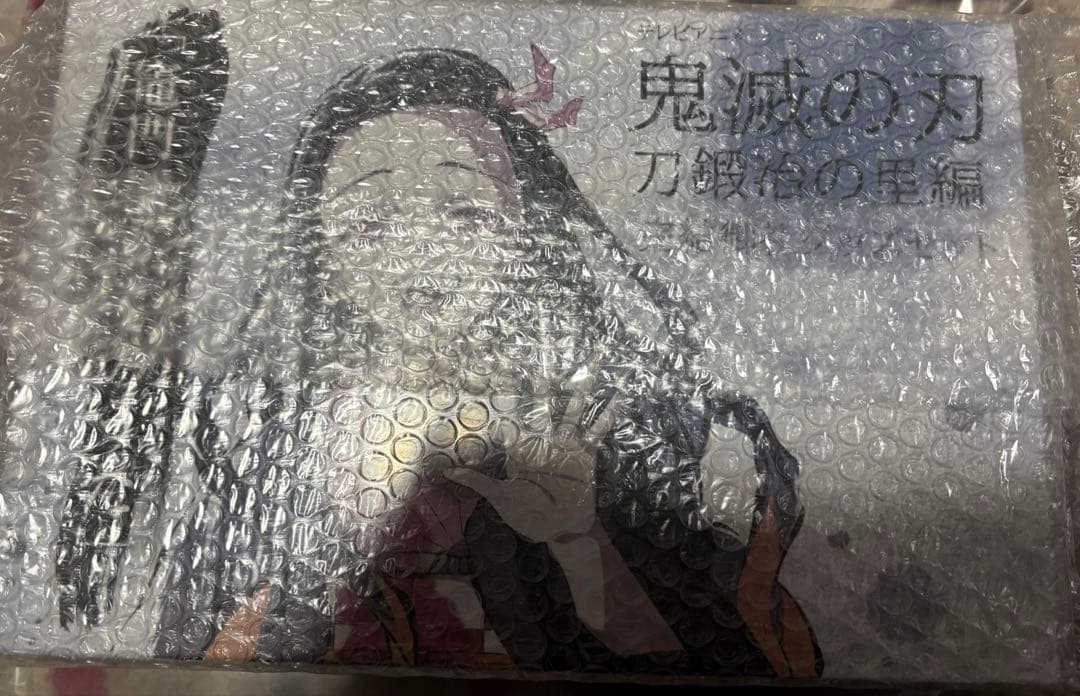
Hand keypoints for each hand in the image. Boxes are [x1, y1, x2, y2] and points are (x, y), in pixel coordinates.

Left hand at [442, 368, 616, 544]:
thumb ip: (478, 482)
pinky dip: (606, 415)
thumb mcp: (500, 498)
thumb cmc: (528, 515)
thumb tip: (446, 473)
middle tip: (545, 353)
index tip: (506, 372)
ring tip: (588, 366)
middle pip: (544, 407)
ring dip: (581, 391)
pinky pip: (596, 432)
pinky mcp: (585, 456)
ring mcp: (566, 447)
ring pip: (573, 412)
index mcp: (523, 450)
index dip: (509, 397)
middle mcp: (544, 443)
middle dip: (545, 384)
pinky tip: (615, 398)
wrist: (561, 531)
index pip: (513, 418)